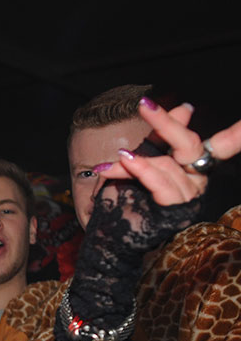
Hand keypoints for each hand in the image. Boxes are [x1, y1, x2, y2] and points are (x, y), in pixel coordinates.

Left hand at [97, 100, 240, 203]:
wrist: (112, 234)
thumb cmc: (126, 197)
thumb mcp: (143, 159)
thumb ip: (161, 136)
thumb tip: (187, 108)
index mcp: (193, 163)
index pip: (220, 142)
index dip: (236, 133)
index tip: (208, 111)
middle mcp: (196, 178)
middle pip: (188, 144)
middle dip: (165, 123)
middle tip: (144, 106)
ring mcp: (188, 194)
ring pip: (166, 164)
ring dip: (134, 160)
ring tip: (115, 159)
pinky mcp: (176, 209)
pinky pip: (161, 182)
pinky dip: (141, 170)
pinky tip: (123, 163)